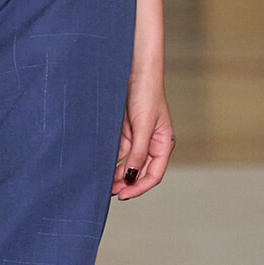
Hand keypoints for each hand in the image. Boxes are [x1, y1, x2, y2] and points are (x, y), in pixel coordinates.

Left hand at [112, 79, 173, 200]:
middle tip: (108, 191)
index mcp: (163, 144)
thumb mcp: (143, 126)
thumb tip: (131, 177)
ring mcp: (138, 138)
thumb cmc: (146, 94)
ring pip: (127, 164)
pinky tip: (100, 165)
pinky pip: (118, 151)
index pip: (153, 175)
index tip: (123, 195)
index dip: (139, 187)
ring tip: (102, 182)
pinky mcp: (125, 131)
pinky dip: (111, 159)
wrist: (135, 70)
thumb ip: (138, 153)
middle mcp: (152, 144)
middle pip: (139, 172)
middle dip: (125, 183)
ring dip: (116, 173)